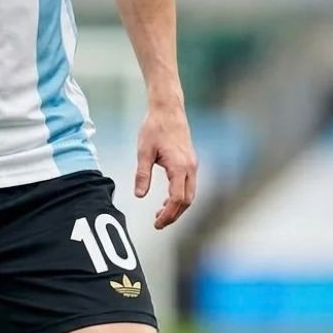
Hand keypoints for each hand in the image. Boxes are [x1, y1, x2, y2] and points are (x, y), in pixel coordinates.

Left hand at [135, 104, 197, 229]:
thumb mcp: (144, 152)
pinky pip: (188, 185)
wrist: (168, 109)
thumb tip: (139, 195)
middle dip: (174, 215)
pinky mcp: (190, 162)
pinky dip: (179, 196)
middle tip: (158, 223)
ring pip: (189, 194)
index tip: (158, 223)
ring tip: (160, 215)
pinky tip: (166, 200)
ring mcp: (192, 164)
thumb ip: (142, 174)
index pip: (177, 199)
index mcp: (179, 167)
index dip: (169, 214)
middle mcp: (190, 167)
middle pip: (187, 200)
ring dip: (177, 207)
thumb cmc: (155, 127)